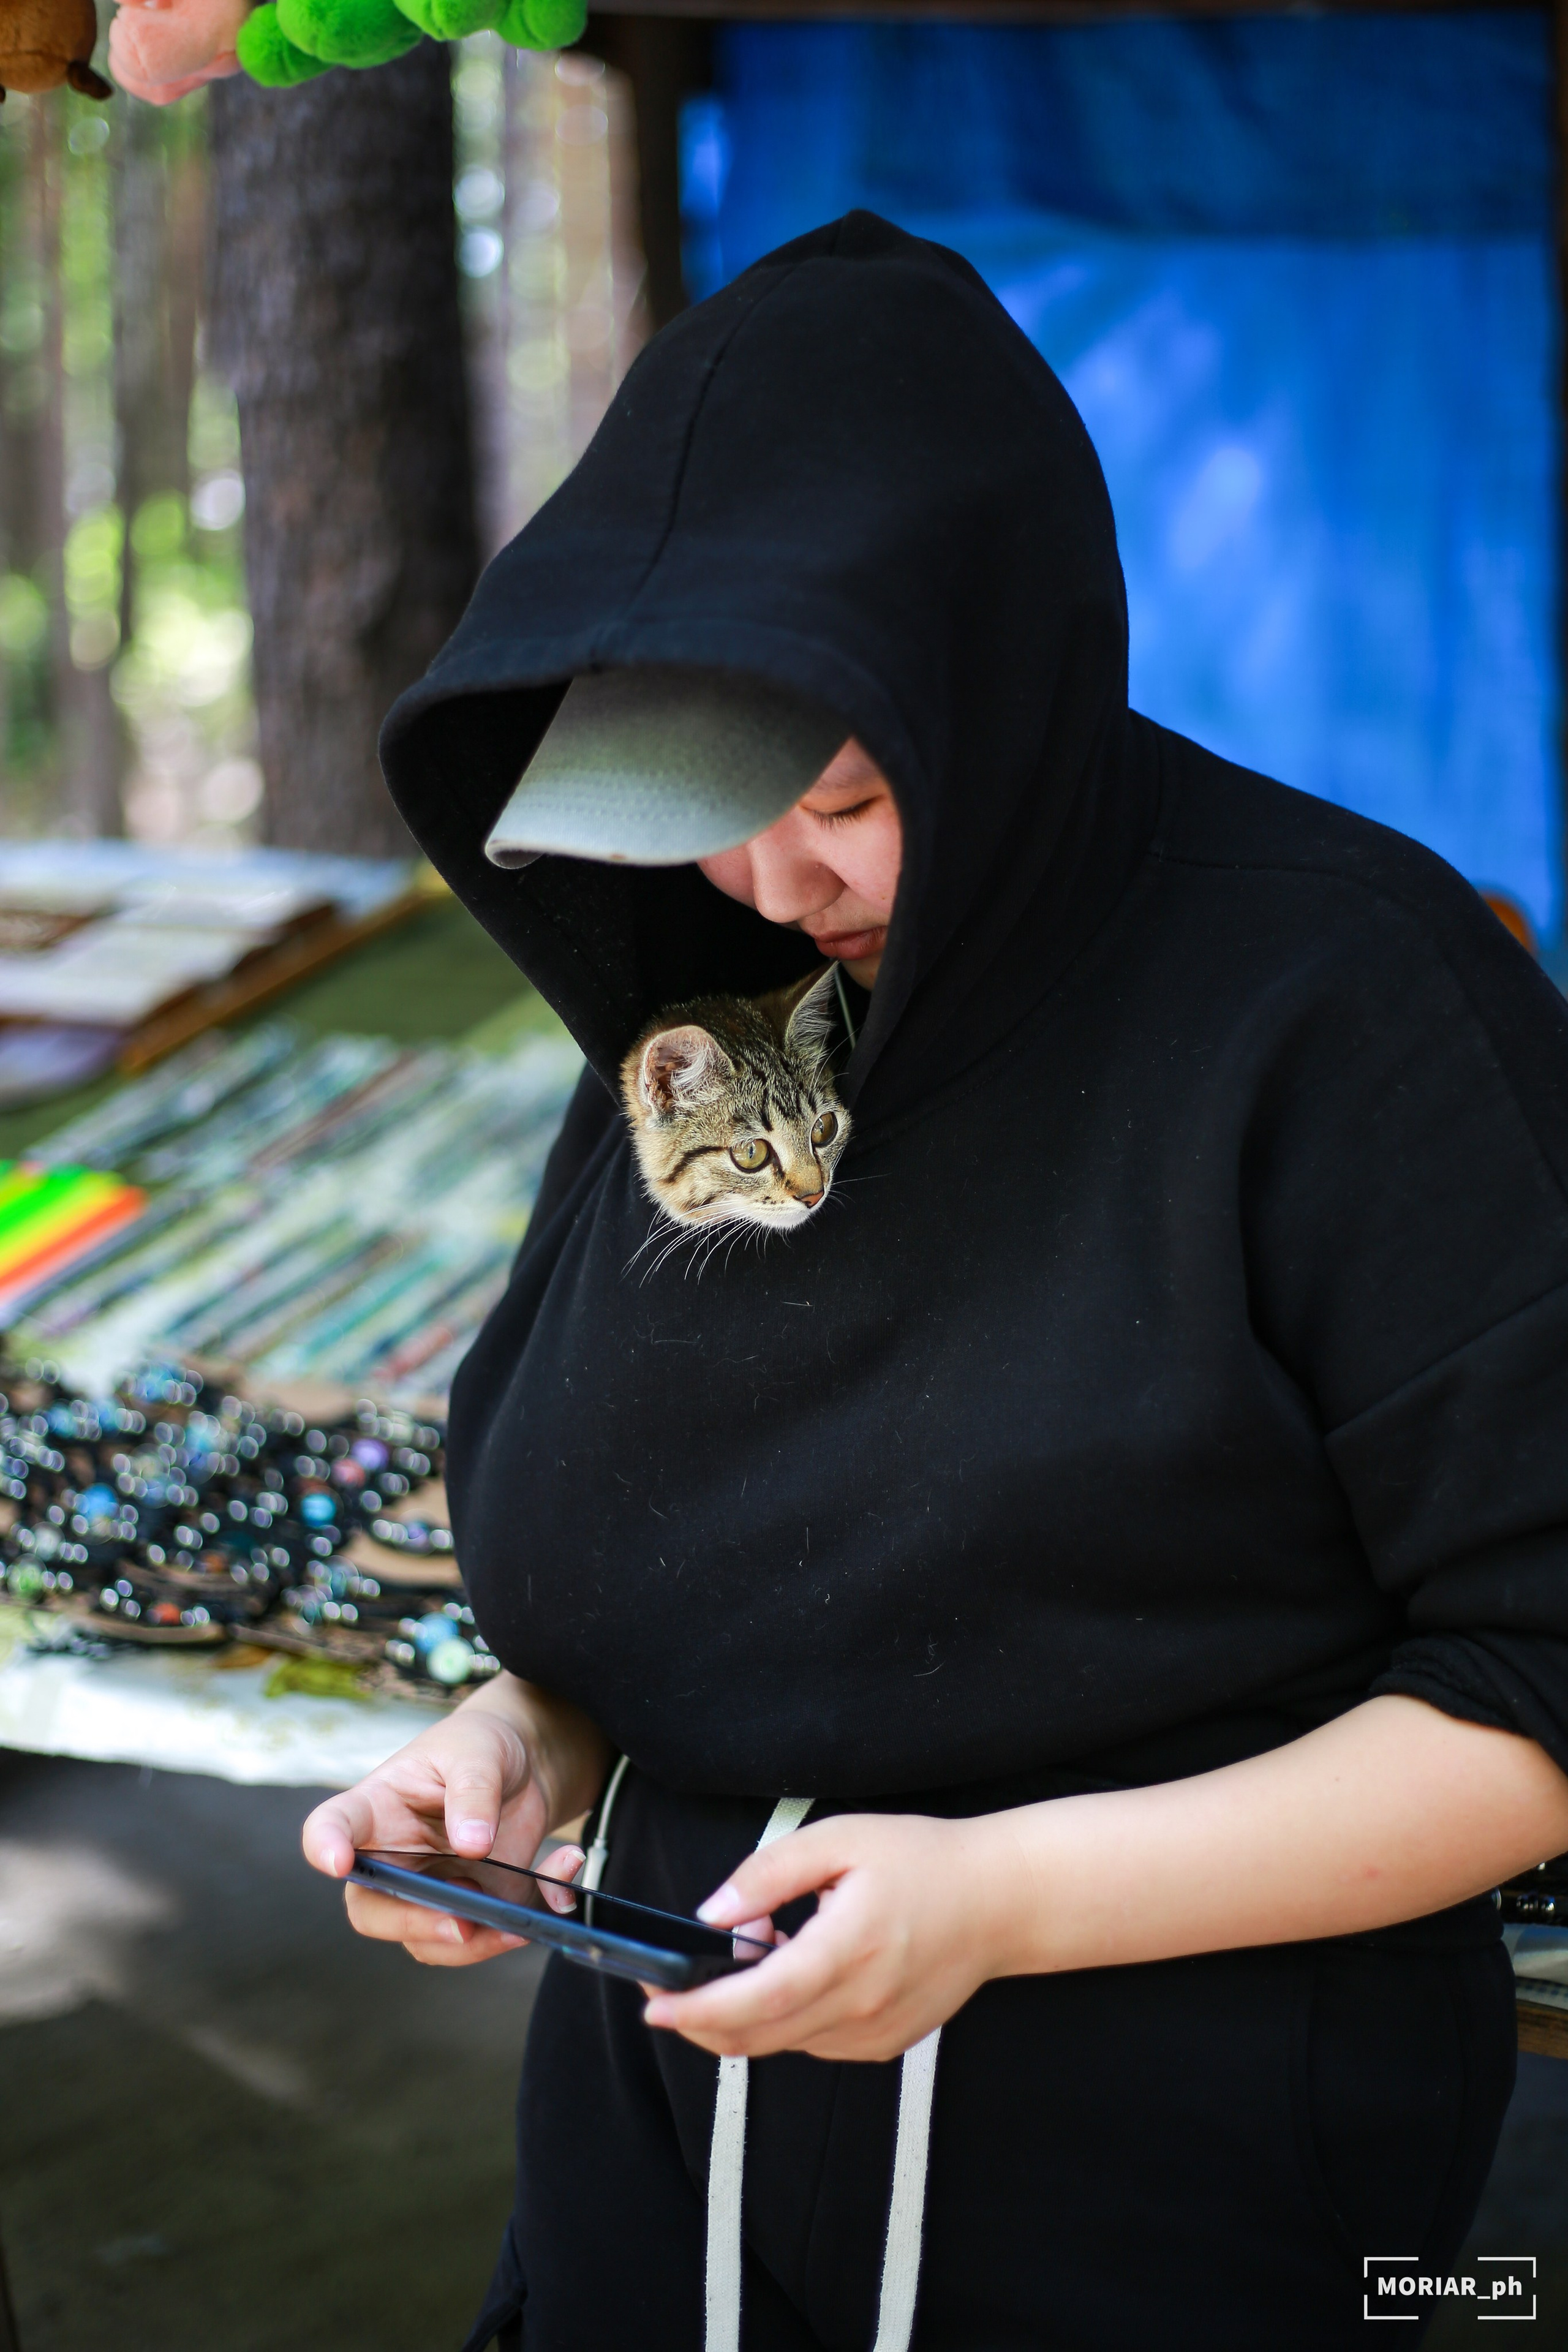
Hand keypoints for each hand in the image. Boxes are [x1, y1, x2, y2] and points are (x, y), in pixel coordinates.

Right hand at [301, 1674, 610, 1968]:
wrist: (524, 1763)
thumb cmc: (481, 1747)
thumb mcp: (479, 1750)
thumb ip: (473, 1790)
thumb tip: (471, 1844)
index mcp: (377, 1808)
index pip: (332, 1826)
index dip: (324, 1847)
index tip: (336, 1861)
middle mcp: (393, 1859)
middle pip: (372, 1910)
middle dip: (412, 1923)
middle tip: (460, 1921)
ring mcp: (431, 1890)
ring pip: (432, 1940)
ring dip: (482, 1937)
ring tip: (531, 1902)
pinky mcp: (474, 1907)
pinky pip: (489, 1934)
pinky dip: (530, 1917)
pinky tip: (563, 1870)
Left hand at [643, 1811, 1017, 2062]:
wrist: (998, 1902)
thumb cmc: (922, 1861)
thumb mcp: (840, 1840)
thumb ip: (769, 1874)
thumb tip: (712, 1913)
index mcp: (848, 1950)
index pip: (757, 2000)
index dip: (697, 2007)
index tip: (655, 2002)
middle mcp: (860, 2004)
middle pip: (756, 2036)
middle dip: (698, 2020)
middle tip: (668, 1985)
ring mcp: (872, 2032)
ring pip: (780, 2044)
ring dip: (742, 2015)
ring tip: (750, 1954)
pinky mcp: (881, 2044)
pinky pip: (812, 2042)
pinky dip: (782, 2018)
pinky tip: (791, 1970)